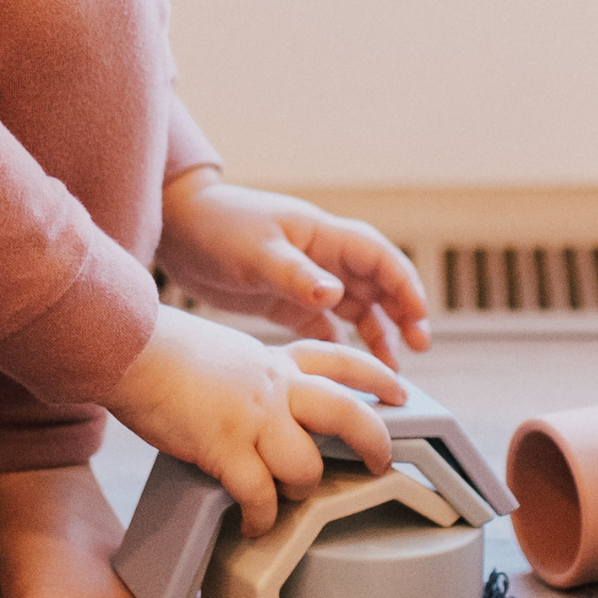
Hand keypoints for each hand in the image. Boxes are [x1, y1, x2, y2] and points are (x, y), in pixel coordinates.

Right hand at [101, 305, 404, 537]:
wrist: (129, 344)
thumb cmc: (165, 348)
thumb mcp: (229, 351)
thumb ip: (257, 377)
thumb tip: (267, 401)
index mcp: (276, 360)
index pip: (341, 360)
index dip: (377, 376)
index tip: (400, 391)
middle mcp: (276, 387)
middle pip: (348, 413)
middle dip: (374, 442)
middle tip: (381, 462)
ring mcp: (254, 417)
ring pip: (307, 466)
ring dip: (302, 490)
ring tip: (287, 501)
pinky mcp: (225, 447)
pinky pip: (259, 496)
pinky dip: (260, 519)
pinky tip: (252, 526)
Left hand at [156, 172, 432, 359]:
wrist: (177, 230)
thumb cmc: (217, 228)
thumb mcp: (256, 253)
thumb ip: (295, 275)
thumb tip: (335, 295)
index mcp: (323, 235)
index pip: (380, 258)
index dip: (405, 286)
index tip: (419, 318)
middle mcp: (323, 258)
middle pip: (378, 285)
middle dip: (403, 313)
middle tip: (420, 347)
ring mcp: (307, 281)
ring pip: (357, 308)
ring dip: (378, 333)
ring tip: (393, 367)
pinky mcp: (287, 302)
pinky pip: (326, 325)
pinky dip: (342, 344)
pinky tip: (349, 369)